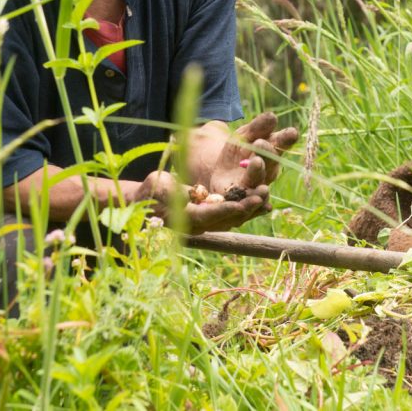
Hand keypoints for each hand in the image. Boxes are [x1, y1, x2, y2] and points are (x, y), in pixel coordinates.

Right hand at [133, 170, 269, 233]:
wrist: (144, 203)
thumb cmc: (150, 192)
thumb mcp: (159, 186)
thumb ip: (175, 192)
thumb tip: (192, 196)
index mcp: (186, 218)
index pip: (210, 214)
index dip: (228, 209)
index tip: (244, 203)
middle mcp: (198, 226)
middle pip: (227, 219)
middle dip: (246, 207)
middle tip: (263, 194)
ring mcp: (205, 225)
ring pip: (232, 219)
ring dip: (250, 209)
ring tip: (267, 196)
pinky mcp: (210, 219)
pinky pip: (231, 216)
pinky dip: (246, 210)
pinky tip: (262, 202)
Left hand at [202, 112, 298, 195]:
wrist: (222, 173)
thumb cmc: (239, 151)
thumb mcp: (244, 135)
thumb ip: (257, 127)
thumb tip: (272, 116)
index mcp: (271, 149)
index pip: (282, 142)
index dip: (287, 138)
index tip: (292, 133)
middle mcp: (269, 168)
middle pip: (271, 160)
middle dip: (266, 151)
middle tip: (260, 142)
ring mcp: (258, 184)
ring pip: (259, 179)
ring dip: (258, 171)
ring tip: (256, 162)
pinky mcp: (243, 198)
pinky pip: (250, 200)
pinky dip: (253, 200)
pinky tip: (256, 199)